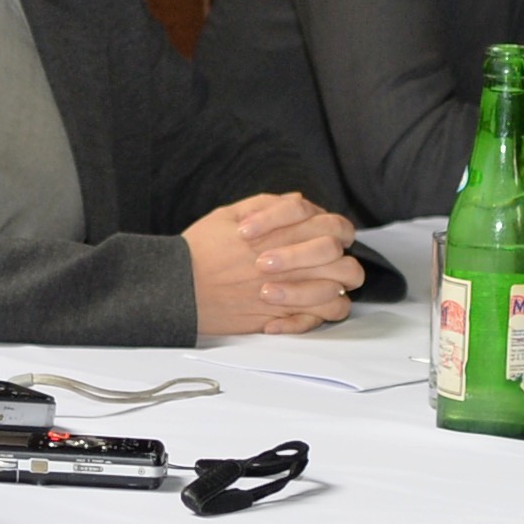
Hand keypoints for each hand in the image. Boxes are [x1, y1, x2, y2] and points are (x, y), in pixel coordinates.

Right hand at [186, 191, 359, 334]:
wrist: (178, 286)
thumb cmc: (200, 250)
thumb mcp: (230, 213)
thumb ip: (270, 205)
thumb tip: (299, 202)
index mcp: (282, 234)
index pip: (334, 228)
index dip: (338, 230)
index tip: (324, 235)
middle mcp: (290, 265)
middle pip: (345, 263)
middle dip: (343, 261)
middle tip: (329, 263)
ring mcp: (287, 294)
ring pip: (338, 295)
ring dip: (336, 289)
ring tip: (322, 285)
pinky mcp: (277, 318)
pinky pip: (316, 321)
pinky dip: (317, 316)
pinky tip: (303, 308)